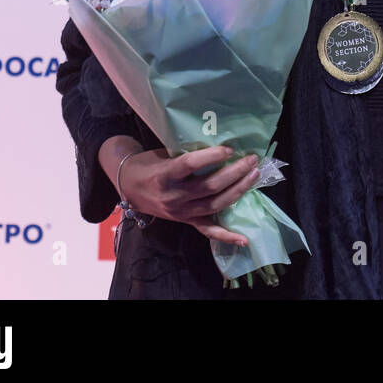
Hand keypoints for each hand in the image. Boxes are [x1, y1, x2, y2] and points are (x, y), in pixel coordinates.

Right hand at [119, 145, 261, 246]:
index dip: (212, 156)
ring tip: (254, 176)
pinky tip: (244, 239)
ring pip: (214, 204)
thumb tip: (217, 144)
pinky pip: (207, 229)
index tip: (230, 148)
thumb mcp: (163, 154)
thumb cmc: (148, 164)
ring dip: (238, 191)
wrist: (128, 186)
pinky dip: (226, 235)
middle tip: (252, 160)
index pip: (190, 165)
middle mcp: (173, 196)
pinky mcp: (185, 221)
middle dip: (234, 172)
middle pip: (209, 186)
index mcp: (164, 175)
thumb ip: (186, 153)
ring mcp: (180, 212)